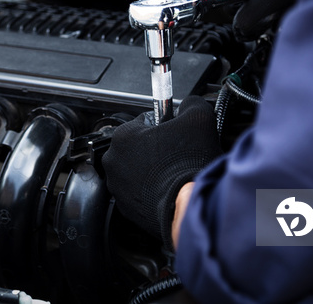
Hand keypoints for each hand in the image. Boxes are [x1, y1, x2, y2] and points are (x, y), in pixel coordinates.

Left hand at [102, 96, 220, 248]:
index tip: (178, 134)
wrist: (188, 206)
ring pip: (139, 170)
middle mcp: (114, 161)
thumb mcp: (198, 118)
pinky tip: (169, 189)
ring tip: (175, 173)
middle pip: (140, 146)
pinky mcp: (127, 209)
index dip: (167, 126)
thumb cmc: (188, 165)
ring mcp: (118, 187)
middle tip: (179, 154)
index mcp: (123, 136)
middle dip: (158, 149)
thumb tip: (191, 104)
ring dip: (155, 170)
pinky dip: (153, 190)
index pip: (146, 120)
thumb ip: (192, 104)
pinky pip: (140, 192)